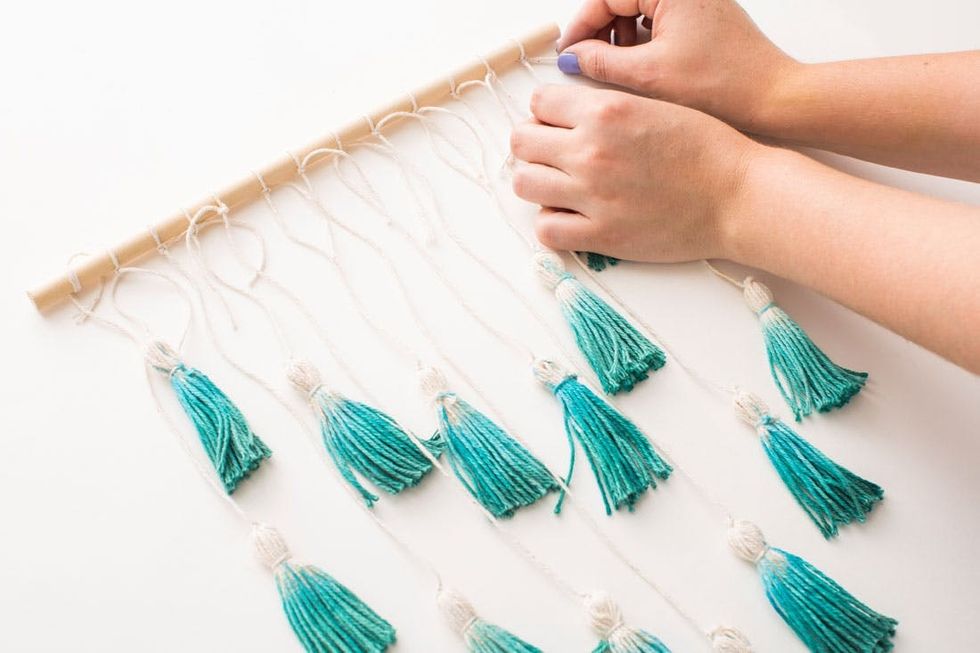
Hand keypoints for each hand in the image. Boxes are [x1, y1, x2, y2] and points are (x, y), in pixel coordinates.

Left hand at [509, 84, 762, 261]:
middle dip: (535, 145)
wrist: (738, 195)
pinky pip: (546, 230)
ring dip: (537, 183)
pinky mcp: (601, 236)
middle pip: (521, 142)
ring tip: (561, 186)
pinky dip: (552, 223)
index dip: (546, 114)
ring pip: (524, 184)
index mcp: (605, 111)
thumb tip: (567, 116)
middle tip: (555, 156)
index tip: (558, 125)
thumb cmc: (707, 150)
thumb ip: (606, 108)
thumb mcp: (653, 106)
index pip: (539, 103)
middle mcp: (591, 151)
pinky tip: (572, 216)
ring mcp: (592, 196)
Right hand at [556, 0, 797, 131]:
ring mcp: (695, 1)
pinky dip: (642, 42)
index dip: (582, 24)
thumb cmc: (723, 84)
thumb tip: (572, 56)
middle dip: (600, 31)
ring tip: (616, 69)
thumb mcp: (647, 75)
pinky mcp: (702, 17)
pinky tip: (639, 68)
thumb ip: (601, 61)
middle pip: (621, 0)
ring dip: (619, 38)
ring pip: (638, 10)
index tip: (568, 51)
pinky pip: (658, 20)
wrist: (772, 98)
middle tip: (585, 62)